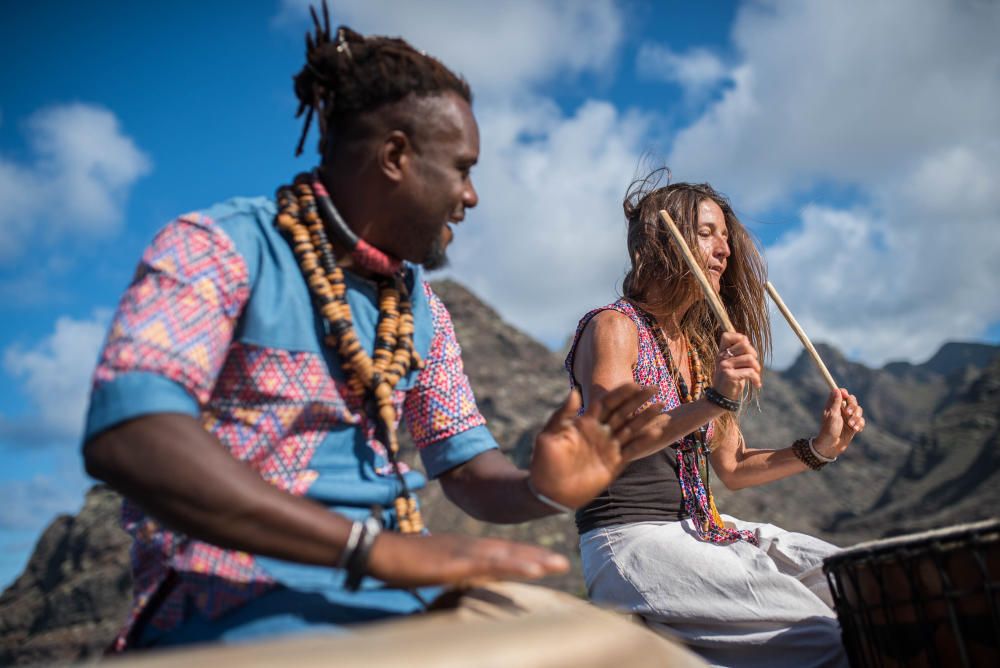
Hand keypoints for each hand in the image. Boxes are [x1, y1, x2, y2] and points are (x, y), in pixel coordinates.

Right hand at [367, 531, 568, 587]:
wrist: (378, 549)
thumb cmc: (401, 560)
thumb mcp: (434, 567)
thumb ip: (452, 571)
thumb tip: (466, 580)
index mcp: (464, 547)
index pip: (501, 551)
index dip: (525, 556)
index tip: (548, 562)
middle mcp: (468, 546)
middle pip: (509, 551)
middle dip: (536, 557)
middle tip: (563, 564)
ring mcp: (462, 552)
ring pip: (504, 555)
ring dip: (531, 560)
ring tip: (556, 565)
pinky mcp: (454, 563)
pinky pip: (489, 565)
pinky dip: (512, 565)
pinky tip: (530, 570)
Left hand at [529, 384, 660, 508]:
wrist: (549, 492)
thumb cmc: (544, 462)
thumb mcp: (549, 435)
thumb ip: (563, 415)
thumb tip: (574, 391)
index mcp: (585, 422)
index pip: (606, 403)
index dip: (620, 393)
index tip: (635, 383)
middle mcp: (600, 432)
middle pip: (623, 412)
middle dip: (638, 400)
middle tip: (654, 388)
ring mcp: (609, 447)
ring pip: (631, 428)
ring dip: (646, 417)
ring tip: (662, 407)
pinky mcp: (615, 463)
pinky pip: (633, 449)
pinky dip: (645, 441)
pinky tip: (657, 431)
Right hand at [712, 332, 761, 399]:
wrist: (721, 398)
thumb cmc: (731, 381)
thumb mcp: (732, 365)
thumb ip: (738, 354)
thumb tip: (747, 341)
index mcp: (721, 353)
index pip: (727, 336)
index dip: (740, 338)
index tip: (746, 349)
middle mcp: (721, 357)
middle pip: (744, 345)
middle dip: (754, 355)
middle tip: (754, 365)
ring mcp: (724, 366)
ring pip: (749, 359)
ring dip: (757, 368)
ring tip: (756, 375)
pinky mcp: (730, 375)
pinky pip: (750, 372)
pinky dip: (756, 379)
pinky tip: (756, 384)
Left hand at [812, 388, 864, 458]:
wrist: (831, 446)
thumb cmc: (828, 430)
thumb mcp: (831, 415)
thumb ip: (835, 403)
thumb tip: (836, 389)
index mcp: (834, 406)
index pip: (841, 394)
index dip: (844, 393)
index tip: (845, 396)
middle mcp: (842, 410)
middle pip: (853, 400)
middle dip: (853, 406)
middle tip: (848, 413)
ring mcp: (849, 418)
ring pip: (859, 410)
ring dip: (857, 417)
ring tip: (851, 425)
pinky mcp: (854, 425)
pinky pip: (862, 421)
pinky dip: (860, 424)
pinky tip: (855, 430)